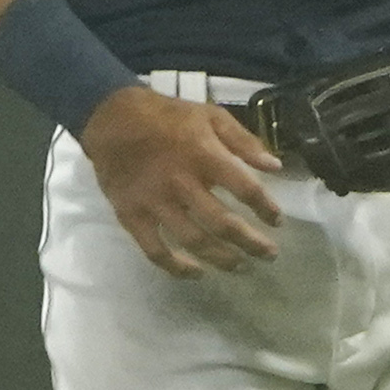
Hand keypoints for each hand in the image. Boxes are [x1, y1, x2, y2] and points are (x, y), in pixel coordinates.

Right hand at [81, 84, 285, 275]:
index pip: (244, 189)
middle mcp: (181, 182)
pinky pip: (155, 250)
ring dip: (221, 259)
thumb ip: (244, 140)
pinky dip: (176, 268)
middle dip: (251, 243)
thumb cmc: (167, 117)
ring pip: (193, 241)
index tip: (277, 220)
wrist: (112, 118)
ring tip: (239, 266)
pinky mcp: (132, 216)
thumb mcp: (210, 115)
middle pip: (222, 223)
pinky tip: (196, 273)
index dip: (265, 208)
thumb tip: (275, 166)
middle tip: (269, 255)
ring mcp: (155, 202)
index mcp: (204, 155)